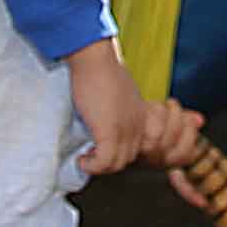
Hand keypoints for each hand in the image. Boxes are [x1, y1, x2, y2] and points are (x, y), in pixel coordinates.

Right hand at [69, 40, 200, 177]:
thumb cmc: (103, 73)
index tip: (105, 149)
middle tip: (91, 155)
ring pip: (117, 165)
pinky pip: (104, 162)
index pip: (144, 148)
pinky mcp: (109, 131)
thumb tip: (108, 117)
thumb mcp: (121, 94)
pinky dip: (92, 166)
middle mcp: (137, 126)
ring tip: (87, 157)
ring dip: (100, 166)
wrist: (95, 61)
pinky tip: (82, 158)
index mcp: (141, 118)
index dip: (123, 152)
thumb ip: (122, 109)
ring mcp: (125, 130)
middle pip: (128, 159)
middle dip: (109, 161)